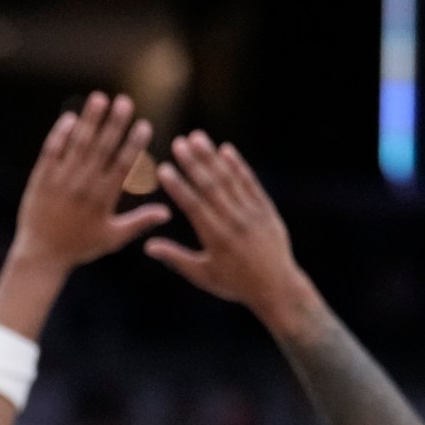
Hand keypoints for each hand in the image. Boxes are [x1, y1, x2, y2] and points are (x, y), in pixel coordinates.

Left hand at [9, 92, 167, 274]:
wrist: (40, 255)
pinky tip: (69, 118)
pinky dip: (60, 134)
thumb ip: (139, 221)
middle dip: (114, 123)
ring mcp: (60, 180)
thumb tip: (168, 212)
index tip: (144, 124)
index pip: (123, 164)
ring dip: (89, 120)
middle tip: (124, 101)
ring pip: (77, 144)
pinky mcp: (41, 179)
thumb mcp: (112, 237)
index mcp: (103, 197)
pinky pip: (51, 151)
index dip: (133, 143)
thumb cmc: (79, 247)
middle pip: (101, 148)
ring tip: (99, 98)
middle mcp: (83, 185)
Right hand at [143, 130, 311, 321]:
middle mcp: (234, 221)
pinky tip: (226, 150)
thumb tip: (148, 246)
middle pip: (211, 186)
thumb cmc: (234, 284)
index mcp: (215, 237)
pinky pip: (251, 183)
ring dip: (212, 157)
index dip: (178, 186)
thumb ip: (175, 257)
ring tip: (198, 137)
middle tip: (179, 142)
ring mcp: (252, 213)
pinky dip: (239, 166)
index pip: (193, 206)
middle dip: (194, 163)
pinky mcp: (266, 209)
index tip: (163, 168)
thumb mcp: (202, 275)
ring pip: (230, 180)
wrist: (277, 287)